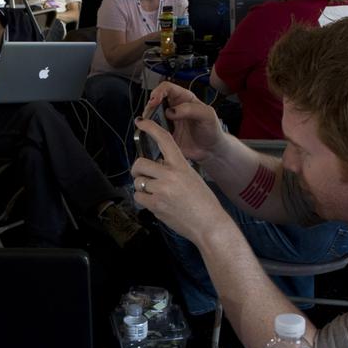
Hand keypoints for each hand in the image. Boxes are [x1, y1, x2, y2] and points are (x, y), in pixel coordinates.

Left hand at [130, 119, 231, 245]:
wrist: (209, 224)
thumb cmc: (203, 202)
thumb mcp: (192, 177)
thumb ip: (174, 170)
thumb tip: (155, 166)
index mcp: (181, 165)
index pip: (165, 140)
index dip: (151, 128)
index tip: (141, 123)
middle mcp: (170, 175)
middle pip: (140, 163)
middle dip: (138, 170)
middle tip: (143, 176)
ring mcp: (161, 190)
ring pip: (137, 182)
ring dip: (142, 188)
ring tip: (156, 194)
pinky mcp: (155, 205)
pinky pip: (138, 197)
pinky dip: (143, 200)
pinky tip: (156, 203)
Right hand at [143, 82, 226, 163]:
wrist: (210, 149)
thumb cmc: (212, 129)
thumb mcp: (207, 115)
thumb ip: (190, 109)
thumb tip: (171, 111)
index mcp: (184, 98)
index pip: (167, 88)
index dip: (159, 92)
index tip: (155, 100)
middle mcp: (173, 108)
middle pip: (154, 100)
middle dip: (150, 106)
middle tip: (150, 113)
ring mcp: (167, 121)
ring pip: (151, 115)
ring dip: (148, 119)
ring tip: (150, 124)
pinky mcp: (164, 134)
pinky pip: (152, 130)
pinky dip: (149, 131)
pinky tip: (152, 133)